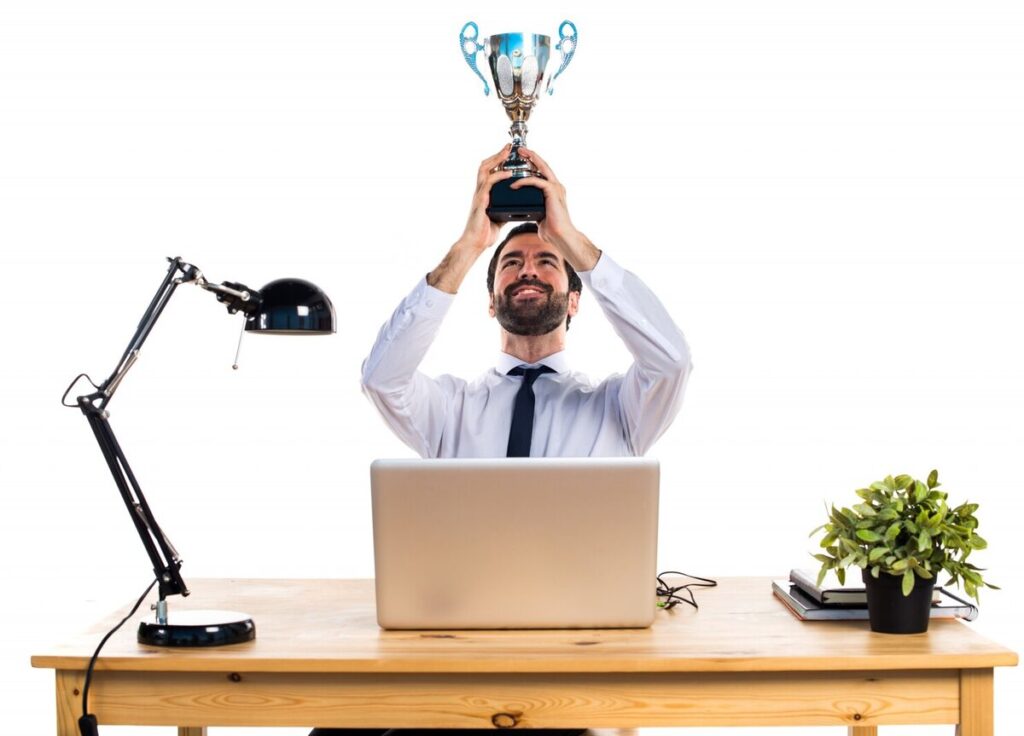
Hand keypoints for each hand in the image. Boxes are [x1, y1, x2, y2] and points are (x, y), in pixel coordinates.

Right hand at [458, 145, 514, 252]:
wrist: (475, 244)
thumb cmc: (484, 233)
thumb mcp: (499, 218)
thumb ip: (505, 210)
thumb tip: (516, 208)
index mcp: (484, 194)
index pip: (488, 172)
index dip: (497, 161)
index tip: (508, 153)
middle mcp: (480, 192)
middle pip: (485, 166)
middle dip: (497, 155)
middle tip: (509, 147)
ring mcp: (479, 196)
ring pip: (484, 170)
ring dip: (497, 159)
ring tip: (507, 153)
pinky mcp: (481, 202)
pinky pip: (489, 184)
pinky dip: (499, 177)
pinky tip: (508, 174)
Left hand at [512, 148, 598, 270]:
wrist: (561, 237)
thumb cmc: (552, 231)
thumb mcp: (540, 216)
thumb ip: (535, 209)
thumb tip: (525, 210)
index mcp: (553, 191)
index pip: (542, 172)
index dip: (533, 163)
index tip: (523, 158)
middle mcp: (556, 186)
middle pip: (543, 165)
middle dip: (531, 155)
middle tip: (520, 149)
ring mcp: (556, 188)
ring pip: (541, 169)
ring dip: (529, 161)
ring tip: (518, 157)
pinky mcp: (552, 192)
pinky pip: (537, 181)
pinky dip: (524, 181)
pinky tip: (515, 184)